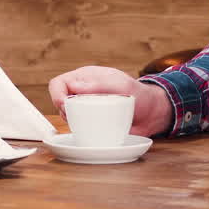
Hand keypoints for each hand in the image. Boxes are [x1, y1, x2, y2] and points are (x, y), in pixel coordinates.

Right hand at [48, 66, 172, 137]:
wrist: (152, 114)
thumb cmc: (139, 95)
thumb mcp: (122, 86)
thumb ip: (98, 84)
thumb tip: (73, 86)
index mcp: (85, 77)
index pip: (59, 83)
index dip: (56, 95)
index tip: (65, 107)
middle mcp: (82, 91)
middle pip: (59, 100)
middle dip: (63, 111)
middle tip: (76, 118)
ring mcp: (85, 107)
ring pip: (66, 114)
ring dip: (71, 121)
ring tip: (89, 123)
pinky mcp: (91, 121)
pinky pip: (77, 126)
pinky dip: (80, 130)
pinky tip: (91, 131)